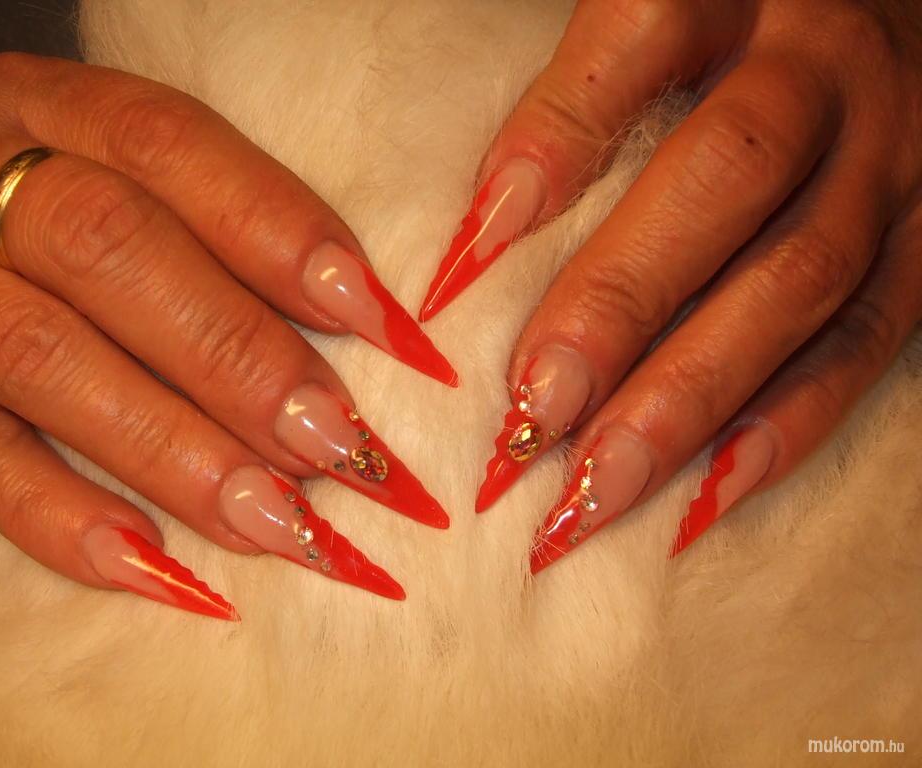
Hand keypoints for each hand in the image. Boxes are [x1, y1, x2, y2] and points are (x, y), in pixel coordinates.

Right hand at [0, 54, 457, 616]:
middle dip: (235, 354)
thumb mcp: (126, 177)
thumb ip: (228, 229)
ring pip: (43, 363)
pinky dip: (71, 525)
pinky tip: (163, 571)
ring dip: (175, 452)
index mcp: (49, 107)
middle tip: (333, 441)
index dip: (281, 234)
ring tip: (278, 521)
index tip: (378, 322)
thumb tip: (368, 326)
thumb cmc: (59, 203)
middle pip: (107, 251)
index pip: (171, 147)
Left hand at [417, 0, 921, 566]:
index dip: (550, 146)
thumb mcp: (671, 11)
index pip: (639, 42)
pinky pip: (868, 341)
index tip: (463, 264)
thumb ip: (586, 91)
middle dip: (619, 306)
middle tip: (528, 418)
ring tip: (597, 488)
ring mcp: (895, 155)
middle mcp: (828, 65)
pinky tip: (705, 498)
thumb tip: (485, 231)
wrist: (888, 14)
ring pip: (797, 280)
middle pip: (725, 176)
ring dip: (689, 397)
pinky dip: (784, 427)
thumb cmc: (741, 25)